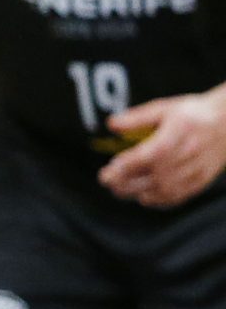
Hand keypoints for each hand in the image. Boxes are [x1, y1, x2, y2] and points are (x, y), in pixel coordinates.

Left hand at [100, 88, 225, 206]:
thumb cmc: (191, 113)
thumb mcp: (163, 108)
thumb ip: (137, 117)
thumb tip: (111, 125)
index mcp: (181, 130)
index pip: (153, 153)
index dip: (130, 163)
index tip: (110, 167)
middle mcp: (191, 151)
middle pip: (157, 174)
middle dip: (128, 180)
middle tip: (106, 180)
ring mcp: (199, 168)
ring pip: (167, 188)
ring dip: (139, 192)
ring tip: (118, 190)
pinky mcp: (203, 180)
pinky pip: (180, 195)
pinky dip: (159, 200)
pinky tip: (142, 198)